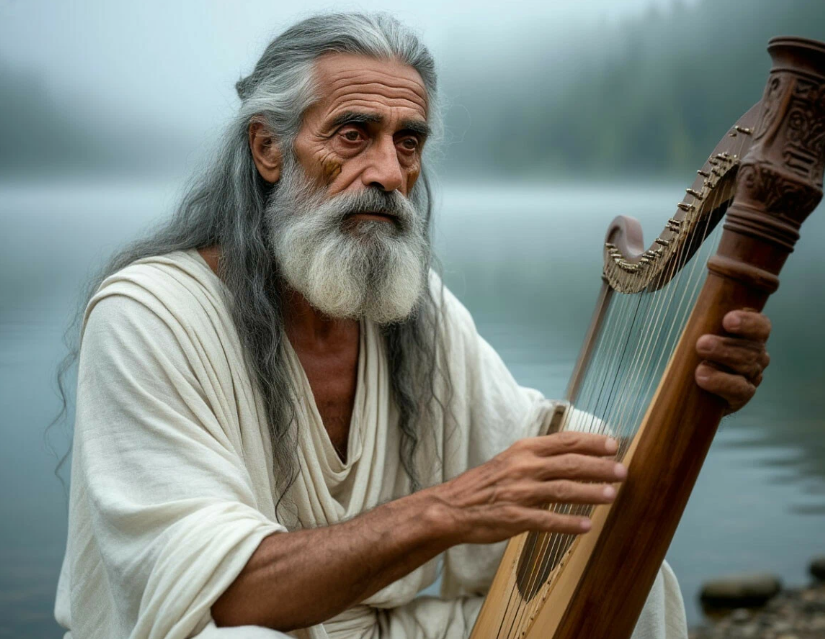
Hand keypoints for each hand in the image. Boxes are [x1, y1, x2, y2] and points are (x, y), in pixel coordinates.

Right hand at [429, 432, 625, 544]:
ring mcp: (519, 492)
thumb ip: (539, 458)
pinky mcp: (515, 517)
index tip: (613, 445)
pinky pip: (547, 520)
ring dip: (590, 493)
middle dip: (599, 467)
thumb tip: (574, 456)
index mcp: (524, 450)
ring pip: (562, 490)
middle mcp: (524, 467)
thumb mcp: (511, 460)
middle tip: (622, 472)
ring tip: (612, 496)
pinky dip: (568, 523)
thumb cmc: (485, 484)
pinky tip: (586, 526)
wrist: (452, 507)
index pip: (564, 441)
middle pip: (569, 464)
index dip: (591, 442)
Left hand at [695, 309, 770, 412]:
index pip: (761, 326)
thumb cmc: (697, 352)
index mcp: (751, 335)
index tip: (727, 320)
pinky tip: (702, 377)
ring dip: (722, 361)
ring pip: (746, 366)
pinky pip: (739, 389)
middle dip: (725, 346)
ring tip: (699, 360)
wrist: (694, 387)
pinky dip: (720, 382)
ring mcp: (752, 376)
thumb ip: (705, 320)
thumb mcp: (701, 332)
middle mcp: (757, 355)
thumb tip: (695, 303)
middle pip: (751, 348)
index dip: (748, 322)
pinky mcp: (742, 395)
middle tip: (701, 343)